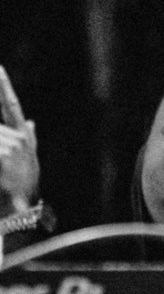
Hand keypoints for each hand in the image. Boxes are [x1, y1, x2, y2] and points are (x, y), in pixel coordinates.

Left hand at [0, 65, 39, 213]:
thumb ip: (29, 138)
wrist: (22, 206)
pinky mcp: (4, 157)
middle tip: (2, 155)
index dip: (4, 86)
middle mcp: (18, 138)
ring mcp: (11, 148)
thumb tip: (30, 122)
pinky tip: (1, 163)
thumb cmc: (25, 185)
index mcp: (23, 135)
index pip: (11, 104)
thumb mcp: (31, 159)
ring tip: (2, 163)